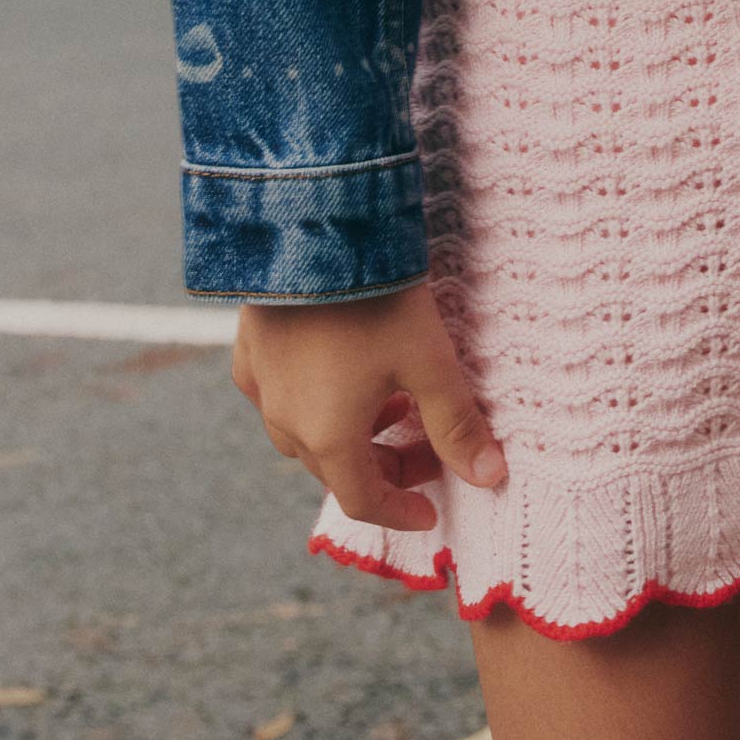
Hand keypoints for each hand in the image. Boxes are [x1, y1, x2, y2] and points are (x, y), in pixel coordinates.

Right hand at [229, 280, 506, 532]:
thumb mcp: (429, 361)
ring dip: (349, 436)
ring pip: (304, 435)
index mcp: (328, 437)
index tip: (429, 509)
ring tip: (390, 406)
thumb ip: (457, 423)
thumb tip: (490, 475)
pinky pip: (276, 396)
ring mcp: (261, 385)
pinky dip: (311, 403)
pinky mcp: (248, 349)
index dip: (399, 511)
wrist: (311, 228)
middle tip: (426, 448)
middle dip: (384, 468)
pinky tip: (334, 375)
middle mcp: (285, 421)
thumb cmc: (376, 300)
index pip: (363, 500)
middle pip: (336, 468)